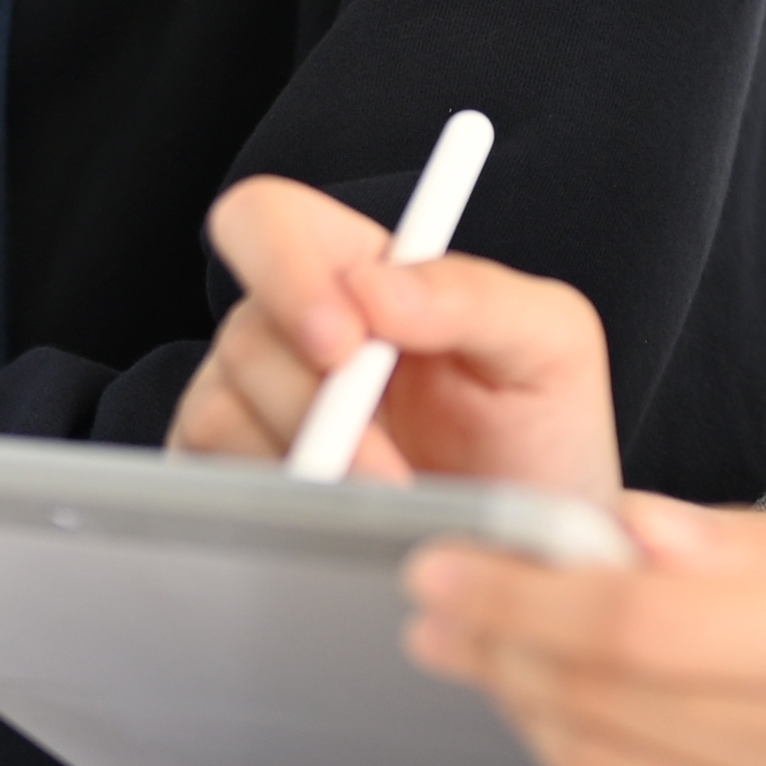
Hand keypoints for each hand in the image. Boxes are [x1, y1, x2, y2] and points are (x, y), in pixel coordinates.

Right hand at [166, 172, 621, 490]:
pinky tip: (347, 519)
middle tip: (381, 463)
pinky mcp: (235, 478)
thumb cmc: (537, 430)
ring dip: (314, 466)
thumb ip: (473, 295)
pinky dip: (286, 506)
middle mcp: (286, 328)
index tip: (345, 340)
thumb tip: (374, 288)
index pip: (268, 220)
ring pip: (224, 414)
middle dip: (312, 402)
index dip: (283, 267)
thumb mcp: (545, 342)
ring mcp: (251, 404)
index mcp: (352, 268)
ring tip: (396, 500)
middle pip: (245, 333)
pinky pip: (220, 483)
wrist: (530, 544)